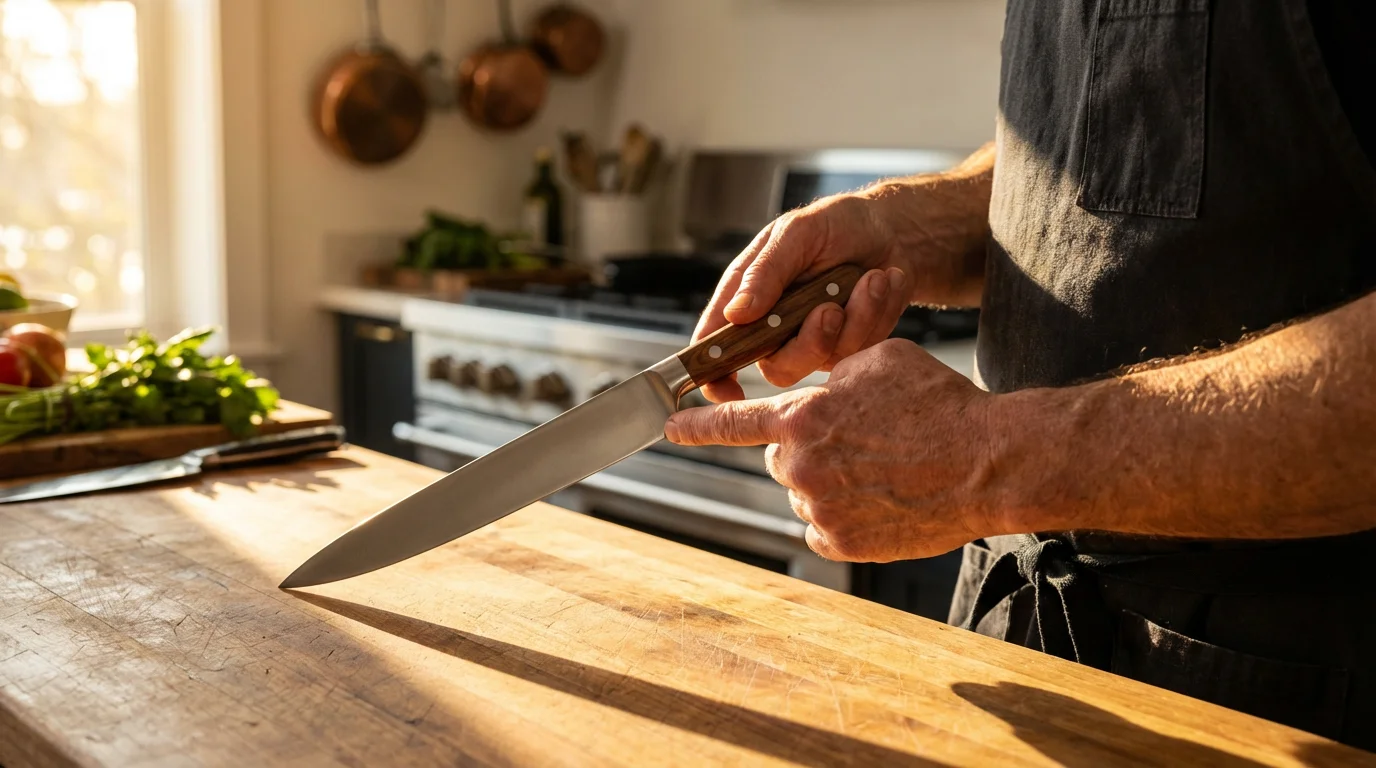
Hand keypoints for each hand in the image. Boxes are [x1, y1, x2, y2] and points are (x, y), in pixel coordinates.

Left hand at [665, 339, 1004, 561]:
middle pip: (780, 458)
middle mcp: (800, 466)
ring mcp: (819, 508)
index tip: (668, 426)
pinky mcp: (841, 543)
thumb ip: (831, 373)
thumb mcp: (877, 360)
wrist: (984, 462)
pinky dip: (843, 516)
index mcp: (802, 417)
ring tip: (882, 471)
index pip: (732, 422)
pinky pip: (823, 528)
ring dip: (828, 483)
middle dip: (807, 449)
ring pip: (804, 493)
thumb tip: (820, 388)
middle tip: (858, 443)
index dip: (696, 425)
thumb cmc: (938, 405)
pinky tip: (880, 500)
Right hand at [691, 156, 994, 403]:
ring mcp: (813, 341)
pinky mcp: (849, 347)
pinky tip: (884, 283)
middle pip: (776, 367)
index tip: (726, 390)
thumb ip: (766, 272)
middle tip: (831, 308)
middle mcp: (775, 327)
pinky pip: (861, 351)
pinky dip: (878, 313)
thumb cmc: (836, 225)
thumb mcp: (797, 233)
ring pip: (824, 361)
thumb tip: (736, 313)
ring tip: (871, 278)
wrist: (892, 230)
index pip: (716, 346)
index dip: (714, 374)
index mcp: (746, 298)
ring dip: (855, 318)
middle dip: (810, 341)